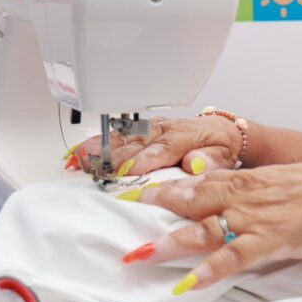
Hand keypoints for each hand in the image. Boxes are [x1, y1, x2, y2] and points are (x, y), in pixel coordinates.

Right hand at [64, 116, 242, 176]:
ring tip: (78, 160)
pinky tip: (79, 151)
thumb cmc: (220, 147)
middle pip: (135, 143)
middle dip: (113, 158)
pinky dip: (96, 142)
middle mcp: (164, 129)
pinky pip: (117, 134)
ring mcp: (150, 128)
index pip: (162, 149)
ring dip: (98, 148)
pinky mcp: (141, 129)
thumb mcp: (224, 155)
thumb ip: (211, 160)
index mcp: (185, 136)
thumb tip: (195, 163)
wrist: (222, 131)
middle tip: (94, 172)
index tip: (128, 173)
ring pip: (122, 137)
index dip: (143, 161)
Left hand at [118, 156, 301, 293]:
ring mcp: (256, 218)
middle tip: (116, 214)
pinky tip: (191, 281)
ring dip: (169, 241)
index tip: (129, 187)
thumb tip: (230, 205)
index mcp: (246, 181)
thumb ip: (253, 194)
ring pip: (204, 226)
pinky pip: (237, 255)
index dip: (160, 183)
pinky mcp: (274, 239)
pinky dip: (212, 269)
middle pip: (189, 198)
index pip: (195, 179)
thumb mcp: (282, 185)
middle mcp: (244, 196)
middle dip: (150, 206)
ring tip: (139, 253)